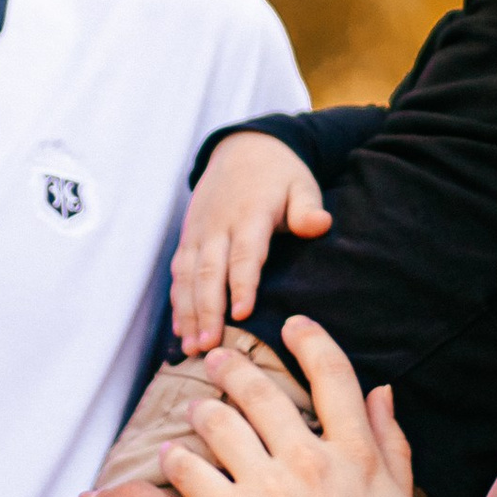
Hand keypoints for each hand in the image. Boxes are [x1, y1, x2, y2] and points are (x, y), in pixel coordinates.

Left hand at [167, 317, 423, 496]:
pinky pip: (192, 470)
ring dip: (203, 410)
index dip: (310, 340)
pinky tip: (172, 459)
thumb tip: (382, 392)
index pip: (333, 375)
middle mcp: (311, 461)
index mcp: (356, 455)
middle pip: (262, 391)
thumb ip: (390, 444)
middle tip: (218, 359)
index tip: (292, 324)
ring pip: (221, 423)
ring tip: (194, 409)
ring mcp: (268, 488)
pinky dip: (179, 459)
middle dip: (235, 368)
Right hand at [171, 133, 329, 354]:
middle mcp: (218, 225)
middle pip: (209, 271)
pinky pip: (178, 272)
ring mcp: (199, 231)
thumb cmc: (280, 174)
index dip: (242, 284)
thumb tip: (320, 225)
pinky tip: (180, 330)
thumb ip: (307, 207)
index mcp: (250, 213)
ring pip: (188, 276)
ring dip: (187, 313)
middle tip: (209, 346)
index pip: (245, 253)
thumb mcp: (301, 183)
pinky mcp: (188, 237)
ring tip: (191, 348)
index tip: (241, 314)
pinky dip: (177, 302)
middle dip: (207, 310)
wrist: (243, 148)